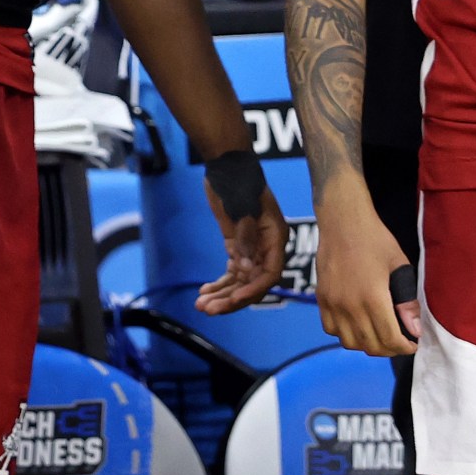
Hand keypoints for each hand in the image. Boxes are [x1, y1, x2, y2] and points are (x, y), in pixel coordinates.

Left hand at [196, 181, 286, 314]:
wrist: (226, 165)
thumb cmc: (237, 181)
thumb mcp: (241, 205)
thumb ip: (244, 236)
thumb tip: (245, 267)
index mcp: (275, 238)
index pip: (269, 275)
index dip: (252, 290)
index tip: (232, 300)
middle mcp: (266, 247)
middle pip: (252, 283)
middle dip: (231, 299)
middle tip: (208, 310)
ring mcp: (252, 248)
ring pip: (240, 281)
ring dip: (222, 295)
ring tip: (200, 306)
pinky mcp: (237, 246)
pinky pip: (232, 272)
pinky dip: (219, 283)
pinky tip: (204, 291)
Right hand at [315, 196, 417, 354]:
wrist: (343, 221)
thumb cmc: (376, 240)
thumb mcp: (399, 266)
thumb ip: (406, 301)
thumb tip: (413, 330)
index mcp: (373, 298)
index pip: (390, 339)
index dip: (404, 347)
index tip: (412, 344)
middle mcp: (350, 306)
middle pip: (371, 345)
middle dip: (390, 349)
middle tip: (399, 340)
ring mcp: (333, 304)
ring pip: (350, 342)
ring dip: (367, 344)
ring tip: (378, 335)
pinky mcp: (321, 299)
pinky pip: (331, 329)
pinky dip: (345, 334)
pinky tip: (356, 325)